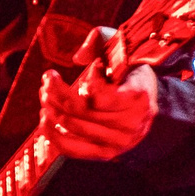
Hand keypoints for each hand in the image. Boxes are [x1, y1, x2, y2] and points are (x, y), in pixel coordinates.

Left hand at [40, 28, 158, 160]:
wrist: (149, 109)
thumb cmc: (131, 75)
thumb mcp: (124, 51)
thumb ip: (102, 41)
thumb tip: (78, 58)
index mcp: (138, 97)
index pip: (100, 95)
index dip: (89, 80)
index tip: (93, 67)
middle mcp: (130, 124)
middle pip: (80, 109)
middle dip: (56, 91)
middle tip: (48, 79)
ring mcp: (117, 143)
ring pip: (71, 126)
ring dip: (50, 108)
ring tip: (45, 94)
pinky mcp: (104, 154)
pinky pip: (70, 148)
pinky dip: (51, 133)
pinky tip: (45, 118)